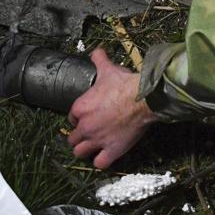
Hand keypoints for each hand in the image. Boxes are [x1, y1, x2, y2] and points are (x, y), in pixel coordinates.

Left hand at [67, 49, 156, 168]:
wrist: (143, 99)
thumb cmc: (124, 84)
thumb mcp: (108, 70)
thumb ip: (99, 60)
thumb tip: (96, 50)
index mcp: (80, 108)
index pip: (71, 118)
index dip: (77, 118)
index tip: (85, 117)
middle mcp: (85, 126)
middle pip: (72, 139)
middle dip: (78, 137)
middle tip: (88, 133)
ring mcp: (97, 140)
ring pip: (80, 153)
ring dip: (84, 150)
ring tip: (91, 147)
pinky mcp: (111, 151)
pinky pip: (99, 163)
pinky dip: (100, 161)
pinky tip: (105, 156)